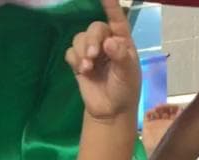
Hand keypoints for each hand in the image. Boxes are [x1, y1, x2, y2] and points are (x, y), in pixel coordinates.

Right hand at [65, 0, 141, 121]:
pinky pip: (70, 52)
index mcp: (122, 41)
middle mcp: (106, 42)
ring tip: (87, 68)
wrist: (110, 111)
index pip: (117, 19)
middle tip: (92, 56)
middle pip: (94, 28)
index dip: (111, 6)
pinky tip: (81, 71)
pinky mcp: (78, 63)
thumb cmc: (125, 89)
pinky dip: (74, 59)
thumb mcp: (127, 74)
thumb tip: (109, 42)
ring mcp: (91, 53)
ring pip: (80, 38)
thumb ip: (120, 57)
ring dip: (81, 51)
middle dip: (91, 40)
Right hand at [141, 103, 180, 155]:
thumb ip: (180, 121)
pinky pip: (147, 115)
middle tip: (163, 107)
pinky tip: (152, 112)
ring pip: (157, 111)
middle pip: (166, 111)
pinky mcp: (147, 127)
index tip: (173, 107)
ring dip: (157, 108)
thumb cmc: (169, 146)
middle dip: (165, 107)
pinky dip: (149, 112)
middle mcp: (165, 124)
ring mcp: (156, 125)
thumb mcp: (177, 131)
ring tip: (157, 109)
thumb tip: (182, 110)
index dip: (174, 108)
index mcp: (174, 125)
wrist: (157, 156)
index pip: (176, 112)